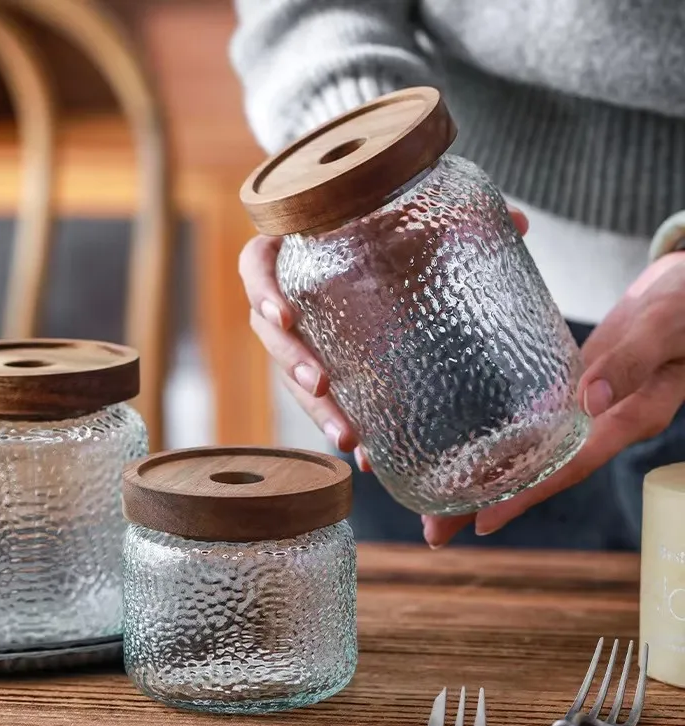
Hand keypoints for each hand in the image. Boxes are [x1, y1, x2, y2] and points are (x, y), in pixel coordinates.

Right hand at [239, 207, 529, 470]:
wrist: (375, 243)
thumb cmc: (382, 225)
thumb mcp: (413, 217)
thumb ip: (458, 217)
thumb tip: (525, 222)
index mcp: (296, 251)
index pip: (255, 267)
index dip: (260, 291)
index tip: (283, 317)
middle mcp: (291, 296)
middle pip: (270, 335)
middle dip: (292, 364)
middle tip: (322, 385)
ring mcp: (306, 334)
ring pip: (291, 377)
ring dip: (315, 409)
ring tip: (348, 438)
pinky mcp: (324, 363)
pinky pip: (323, 398)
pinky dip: (342, 423)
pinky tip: (369, 454)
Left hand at [422, 252, 684, 547]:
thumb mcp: (665, 328)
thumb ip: (631, 361)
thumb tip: (588, 399)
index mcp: (628, 417)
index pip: (567, 467)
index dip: (524, 495)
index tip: (480, 521)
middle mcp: (601, 423)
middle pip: (538, 471)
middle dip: (487, 500)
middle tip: (434, 529)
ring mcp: (582, 409)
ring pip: (528, 450)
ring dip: (484, 474)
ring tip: (432, 500)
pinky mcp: (569, 386)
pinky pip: (530, 420)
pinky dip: (498, 437)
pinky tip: (462, 448)